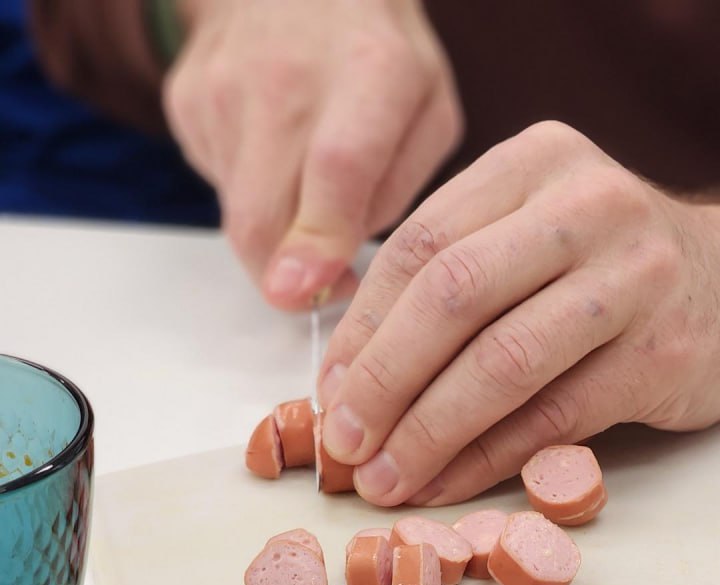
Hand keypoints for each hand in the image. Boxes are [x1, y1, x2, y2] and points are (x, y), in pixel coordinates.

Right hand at [163, 0, 461, 308]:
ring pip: (238, 210)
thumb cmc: (381, 56)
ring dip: (276, 231)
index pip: (337, 166)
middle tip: (319, 291)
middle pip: (265, 209)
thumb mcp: (431, 111)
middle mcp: (290, 75)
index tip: (305, 292)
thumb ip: (402, 190)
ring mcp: (226, 84)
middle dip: (284, 275)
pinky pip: (219, 183)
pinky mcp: (187, 99)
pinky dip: (253, 191)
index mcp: (373, 72)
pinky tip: (277, 151)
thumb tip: (341, 263)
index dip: (318, 239)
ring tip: (310, 186)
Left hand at [315, 121, 719, 506]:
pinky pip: (554, 416)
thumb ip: (462, 279)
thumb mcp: (544, 235)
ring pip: (502, 363)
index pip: (423, 243)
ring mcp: (636, 277)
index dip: (363, 328)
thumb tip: (353, 380)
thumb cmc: (625, 272)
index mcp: (539, 161)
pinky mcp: (664, 353)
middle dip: (382, 382)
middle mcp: (589, 204)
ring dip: (429, 433)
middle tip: (342, 447)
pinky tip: (451, 484)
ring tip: (386, 481)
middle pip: (453, 296)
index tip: (327, 395)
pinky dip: (491, 458)